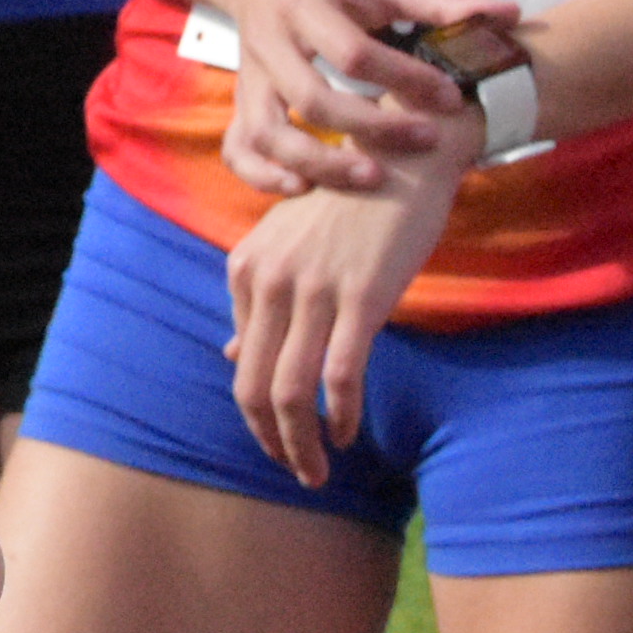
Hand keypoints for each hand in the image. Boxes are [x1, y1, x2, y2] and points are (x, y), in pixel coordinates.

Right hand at [212, 0, 517, 195]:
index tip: (450, 96)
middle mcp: (271, 42)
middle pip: (311, 98)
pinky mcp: (241, 99)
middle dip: (371, 128)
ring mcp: (250, 75)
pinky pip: (238, 147)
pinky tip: (302, 189)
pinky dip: (262, 174)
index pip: (354, 52)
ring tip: (372, 177)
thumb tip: (507, 15)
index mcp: (306, 5)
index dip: (405, 78)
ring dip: (319, 162)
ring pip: (269, 132)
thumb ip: (439, 3)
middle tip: (428, 140)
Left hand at [224, 124, 467, 485]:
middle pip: (256, 386)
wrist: (400, 159)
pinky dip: (340, 415)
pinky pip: (341, 374)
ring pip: (292, 390)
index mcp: (245, 269)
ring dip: (303, 444)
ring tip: (318, 471)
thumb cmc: (348, 210)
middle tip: (298, 474)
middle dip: (272, 442)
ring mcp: (312, 289)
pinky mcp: (361, 296)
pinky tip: (348, 435)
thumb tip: (233, 358)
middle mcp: (268, 280)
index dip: (260, 411)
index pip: (243, 362)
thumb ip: (258, 304)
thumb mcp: (288, 250)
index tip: (282, 437)